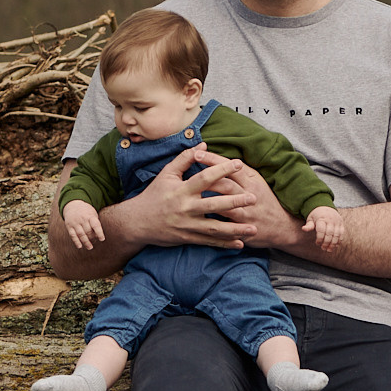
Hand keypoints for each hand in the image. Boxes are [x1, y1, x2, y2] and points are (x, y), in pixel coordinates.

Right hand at [62, 200, 103, 248]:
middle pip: (88, 231)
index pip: (96, 225)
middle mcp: (82, 219)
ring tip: (90, 247)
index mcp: (90, 216)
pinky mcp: (69, 226)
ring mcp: (75, 223)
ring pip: (81, 234)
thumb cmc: (86, 212)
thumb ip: (96, 224)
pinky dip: (76, 241)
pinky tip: (80, 246)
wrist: (73, 205)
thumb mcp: (93, 214)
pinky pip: (72, 235)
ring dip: (86, 242)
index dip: (99, 233)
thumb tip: (98, 237)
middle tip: (95, 242)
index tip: (102, 239)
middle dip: (92, 238)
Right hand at [116, 148, 255, 249]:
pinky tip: (240, 244)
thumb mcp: (166, 174)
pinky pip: (209, 241)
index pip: (205, 178)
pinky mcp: (187, 238)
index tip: (239, 164)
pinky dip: (224, 244)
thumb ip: (185, 158)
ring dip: (236, 229)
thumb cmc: (153, 195)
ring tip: (254, 229)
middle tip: (254, 198)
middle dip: (235, 202)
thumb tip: (203, 146)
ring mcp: (187, 225)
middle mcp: (185, 208)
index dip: (222, 170)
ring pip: (215, 228)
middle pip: (214, 204)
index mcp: (181, 190)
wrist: (137, 222)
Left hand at [190, 151, 304, 249]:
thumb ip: (239, 173)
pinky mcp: (244, 228)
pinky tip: (198, 217)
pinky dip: (213, 220)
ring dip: (207, 198)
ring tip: (190, 194)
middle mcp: (250, 194)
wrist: (283, 226)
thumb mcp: (257, 182)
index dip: (214, 159)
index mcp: (252, 180)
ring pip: (225, 203)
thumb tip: (219, 161)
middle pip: (226, 183)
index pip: (231, 167)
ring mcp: (247, 212)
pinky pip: (226, 224)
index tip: (197, 153)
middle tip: (187, 177)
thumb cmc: (267, 201)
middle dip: (206, 176)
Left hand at [301, 205, 344, 252]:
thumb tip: (303, 229)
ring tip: (329, 250)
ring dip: (333, 244)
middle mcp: (331, 220)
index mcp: (322, 219)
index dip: (319, 238)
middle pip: (330, 233)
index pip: (321, 230)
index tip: (317, 243)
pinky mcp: (341, 225)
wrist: (327, 208)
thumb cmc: (317, 216)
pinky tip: (334, 246)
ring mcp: (337, 222)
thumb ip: (309, 225)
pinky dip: (338, 241)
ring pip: (336, 235)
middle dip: (326, 242)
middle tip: (323, 248)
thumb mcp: (311, 219)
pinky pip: (341, 234)